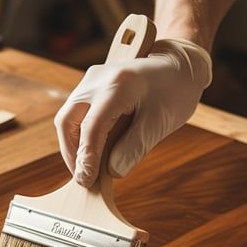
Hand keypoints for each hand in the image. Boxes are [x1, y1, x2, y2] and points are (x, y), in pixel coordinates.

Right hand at [54, 38, 212, 186]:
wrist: (178, 65)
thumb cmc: (174, 91)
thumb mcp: (160, 122)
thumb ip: (135, 147)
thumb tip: (111, 171)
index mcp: (118, 85)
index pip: (92, 127)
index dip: (87, 157)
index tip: (86, 181)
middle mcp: (97, 79)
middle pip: (67, 120)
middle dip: (71, 152)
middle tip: (82, 177)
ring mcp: (91, 80)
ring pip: (67, 117)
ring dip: (73, 145)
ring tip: (87, 168)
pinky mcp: (90, 86)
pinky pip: (76, 113)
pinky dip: (80, 135)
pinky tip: (91, 152)